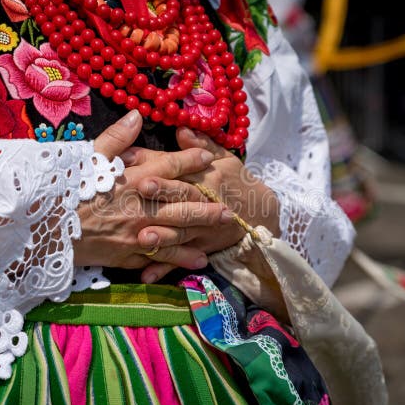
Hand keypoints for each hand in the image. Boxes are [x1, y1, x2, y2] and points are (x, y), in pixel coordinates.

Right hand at [73, 111, 233, 269]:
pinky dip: (180, 258)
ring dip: (202, 229)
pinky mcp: (127, 254)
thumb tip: (137, 115)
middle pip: (181, 203)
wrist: (41, 230)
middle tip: (230, 203)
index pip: (168, 167)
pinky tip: (199, 260)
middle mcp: (138, 206)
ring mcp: (135, 232)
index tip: (209, 158)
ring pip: (177, 231)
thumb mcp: (85, 158)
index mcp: (129, 179)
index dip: (191, 161)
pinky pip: (159, 255)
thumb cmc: (62, 191)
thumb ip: (115, 138)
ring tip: (223, 228)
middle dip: (207, 202)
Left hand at [127, 127, 280, 281]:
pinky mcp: (199, 248)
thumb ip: (201, 144)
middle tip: (142, 189)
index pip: (183, 170)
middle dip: (162, 194)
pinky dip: (163, 269)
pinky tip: (145, 275)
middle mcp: (203, 203)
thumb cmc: (237, 181)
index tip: (145, 161)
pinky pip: (179, 260)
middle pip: (181, 198)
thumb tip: (181, 129)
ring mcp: (201, 229)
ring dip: (162, 236)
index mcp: (207, 178)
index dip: (165, 166)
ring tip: (143, 238)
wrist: (262, 214)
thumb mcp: (224, 158)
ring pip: (180, 232)